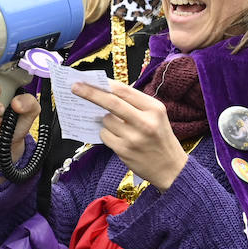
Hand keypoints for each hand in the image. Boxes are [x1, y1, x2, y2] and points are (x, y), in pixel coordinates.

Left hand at [73, 79, 188, 191]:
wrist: (172, 169)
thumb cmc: (160, 138)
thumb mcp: (156, 116)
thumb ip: (135, 103)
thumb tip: (105, 91)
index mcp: (154, 108)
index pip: (124, 91)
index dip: (104, 83)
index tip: (88, 79)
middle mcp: (145, 122)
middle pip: (111, 102)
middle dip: (90, 93)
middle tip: (75, 87)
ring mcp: (133, 137)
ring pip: (106, 120)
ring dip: (105, 120)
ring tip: (119, 127)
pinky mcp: (124, 150)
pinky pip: (104, 135)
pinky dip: (106, 133)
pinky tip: (118, 138)